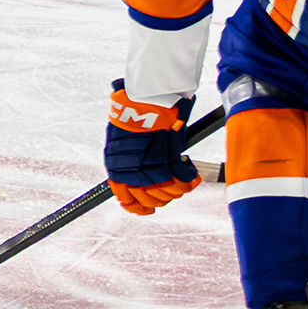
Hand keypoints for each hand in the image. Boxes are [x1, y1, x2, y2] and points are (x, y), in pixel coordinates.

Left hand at [104, 84, 199, 214]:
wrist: (143, 98)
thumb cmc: (133, 113)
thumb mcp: (122, 141)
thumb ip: (129, 161)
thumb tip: (140, 179)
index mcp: (116, 169)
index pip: (126, 200)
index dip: (139, 207)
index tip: (148, 210)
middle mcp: (131, 173)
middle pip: (151, 200)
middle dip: (164, 196)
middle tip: (172, 186)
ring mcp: (151, 170)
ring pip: (168, 193)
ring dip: (178, 188)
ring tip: (183, 177)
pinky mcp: (169, 162)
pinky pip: (182, 182)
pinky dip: (190, 179)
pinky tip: (191, 171)